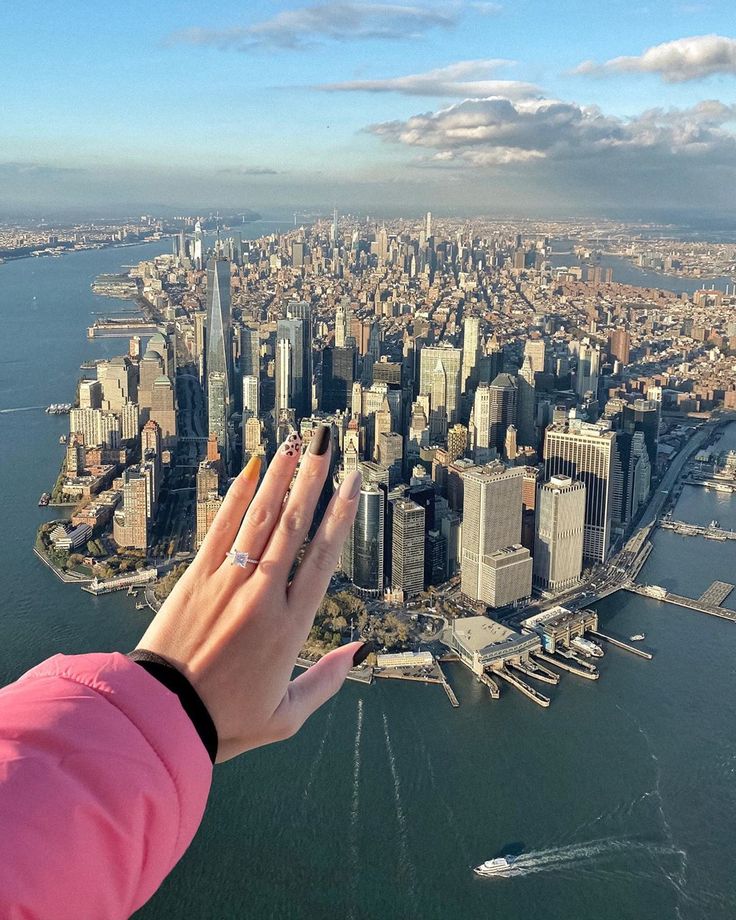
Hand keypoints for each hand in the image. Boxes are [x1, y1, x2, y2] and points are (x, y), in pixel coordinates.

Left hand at [135, 426, 363, 762]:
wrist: (161, 717)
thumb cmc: (226, 719)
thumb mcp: (288, 715)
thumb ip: (327, 680)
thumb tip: (361, 650)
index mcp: (291, 625)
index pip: (323, 557)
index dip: (339, 515)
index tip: (352, 483)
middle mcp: (264, 594)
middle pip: (295, 526)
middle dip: (313, 480)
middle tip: (327, 445)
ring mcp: (228, 581)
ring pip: (261, 519)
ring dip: (280, 478)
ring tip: (296, 444)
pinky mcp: (196, 577)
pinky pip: (221, 528)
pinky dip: (238, 496)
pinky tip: (251, 470)